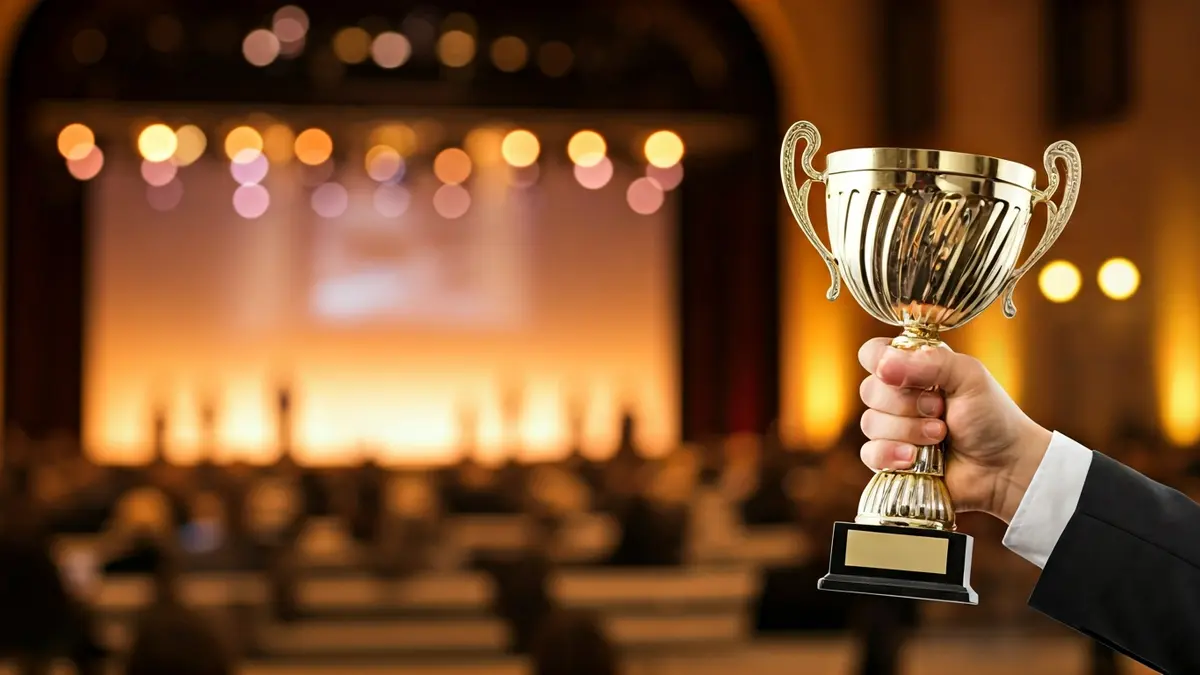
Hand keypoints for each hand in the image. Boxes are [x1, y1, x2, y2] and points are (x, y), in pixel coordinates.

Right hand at [856, 337, 1053, 522]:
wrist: (1004, 466)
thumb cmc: (992, 418)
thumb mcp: (969, 376)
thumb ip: (931, 361)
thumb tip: (884, 365)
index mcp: (913, 368)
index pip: (872, 353)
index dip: (879, 361)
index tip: (899, 373)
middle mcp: (898, 396)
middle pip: (869, 391)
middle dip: (907, 404)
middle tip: (940, 410)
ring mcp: (892, 429)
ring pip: (870, 423)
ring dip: (908, 431)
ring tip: (940, 435)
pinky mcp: (890, 460)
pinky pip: (869, 453)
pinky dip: (891, 454)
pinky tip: (915, 458)